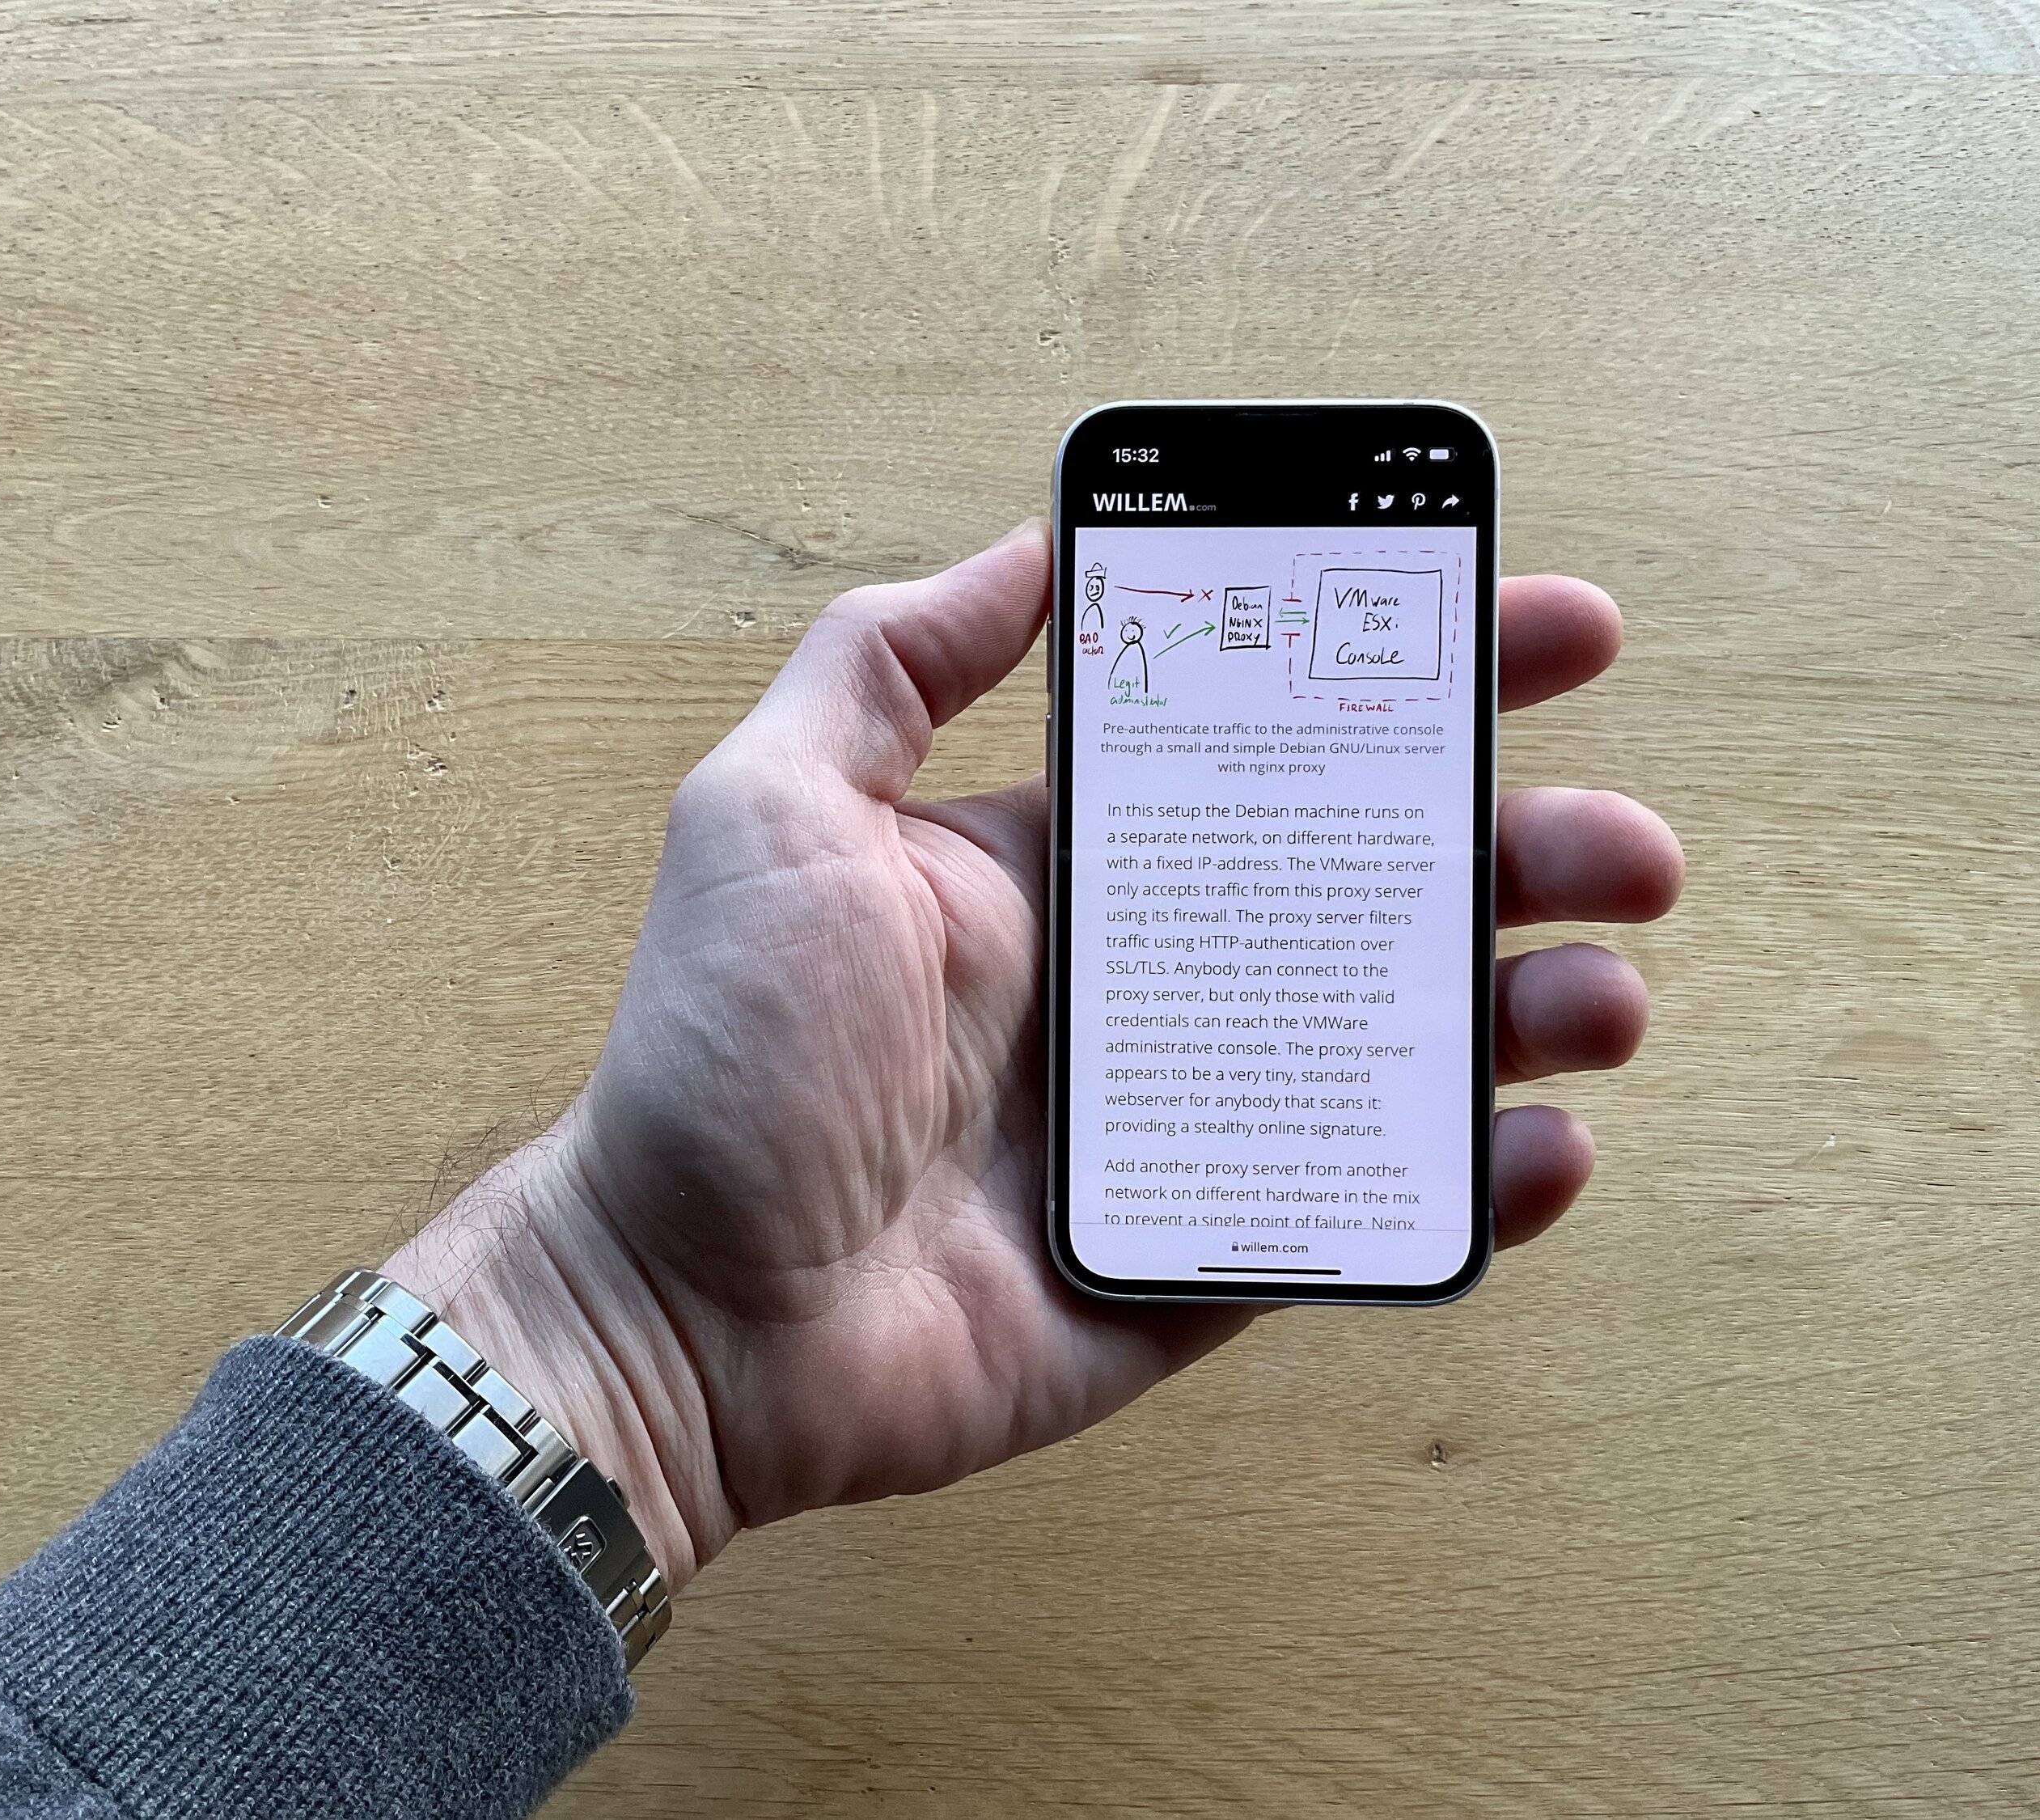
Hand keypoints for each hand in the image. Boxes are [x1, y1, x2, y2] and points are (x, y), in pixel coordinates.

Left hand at [386, 522, 1682, 1587]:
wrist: (683, 1311)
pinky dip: (1470, 1184)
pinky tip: (1533, 1146)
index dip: (1412, 685)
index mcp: (1069, 862)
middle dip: (1524, 852)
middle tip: (1625, 846)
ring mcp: (1184, 1121)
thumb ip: (894, 659)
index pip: (1276, 747)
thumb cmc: (718, 1055)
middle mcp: (1144, 977)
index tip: (1538, 638)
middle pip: (1379, 892)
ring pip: (1402, 1046)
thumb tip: (1036, 540)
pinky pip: (1366, 1212)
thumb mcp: (775, 806)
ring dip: (1532, 1008)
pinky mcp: (1199, 1255)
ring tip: (1603, 994)